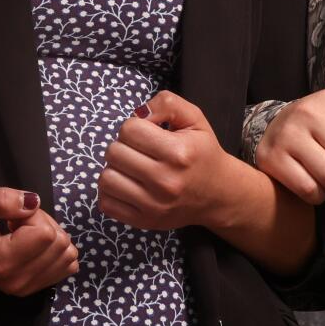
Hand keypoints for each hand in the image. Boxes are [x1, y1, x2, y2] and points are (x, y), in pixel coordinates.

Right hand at [0, 188, 78, 296]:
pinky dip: (52, 248)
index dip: (32, 215)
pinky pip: (65, 265)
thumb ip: (0, 199)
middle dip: (41, 223)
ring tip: (18, 233)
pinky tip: (27, 244)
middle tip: (12, 223)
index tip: (8, 216)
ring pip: (66, 254)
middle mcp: (17, 282)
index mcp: (2, 263)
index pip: (47, 233)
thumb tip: (33, 202)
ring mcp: (26, 288)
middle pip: (60, 244)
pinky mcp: (32, 287)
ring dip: (48, 235)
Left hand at [98, 90, 234, 232]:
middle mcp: (165, 181)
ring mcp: (153, 205)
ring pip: (106, 178)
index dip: (135, 126)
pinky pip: (106, 203)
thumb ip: (167, 104)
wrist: (218, 194)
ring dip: (115, 168)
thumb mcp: (194, 118)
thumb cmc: (203, 152)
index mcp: (178, 153)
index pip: (129, 130)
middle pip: (114, 152)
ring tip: (132, 167)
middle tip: (140, 150)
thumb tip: (139, 113)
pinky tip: (128, 185)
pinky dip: (111, 191)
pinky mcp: (144, 222)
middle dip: (124, 145)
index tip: (147, 133)